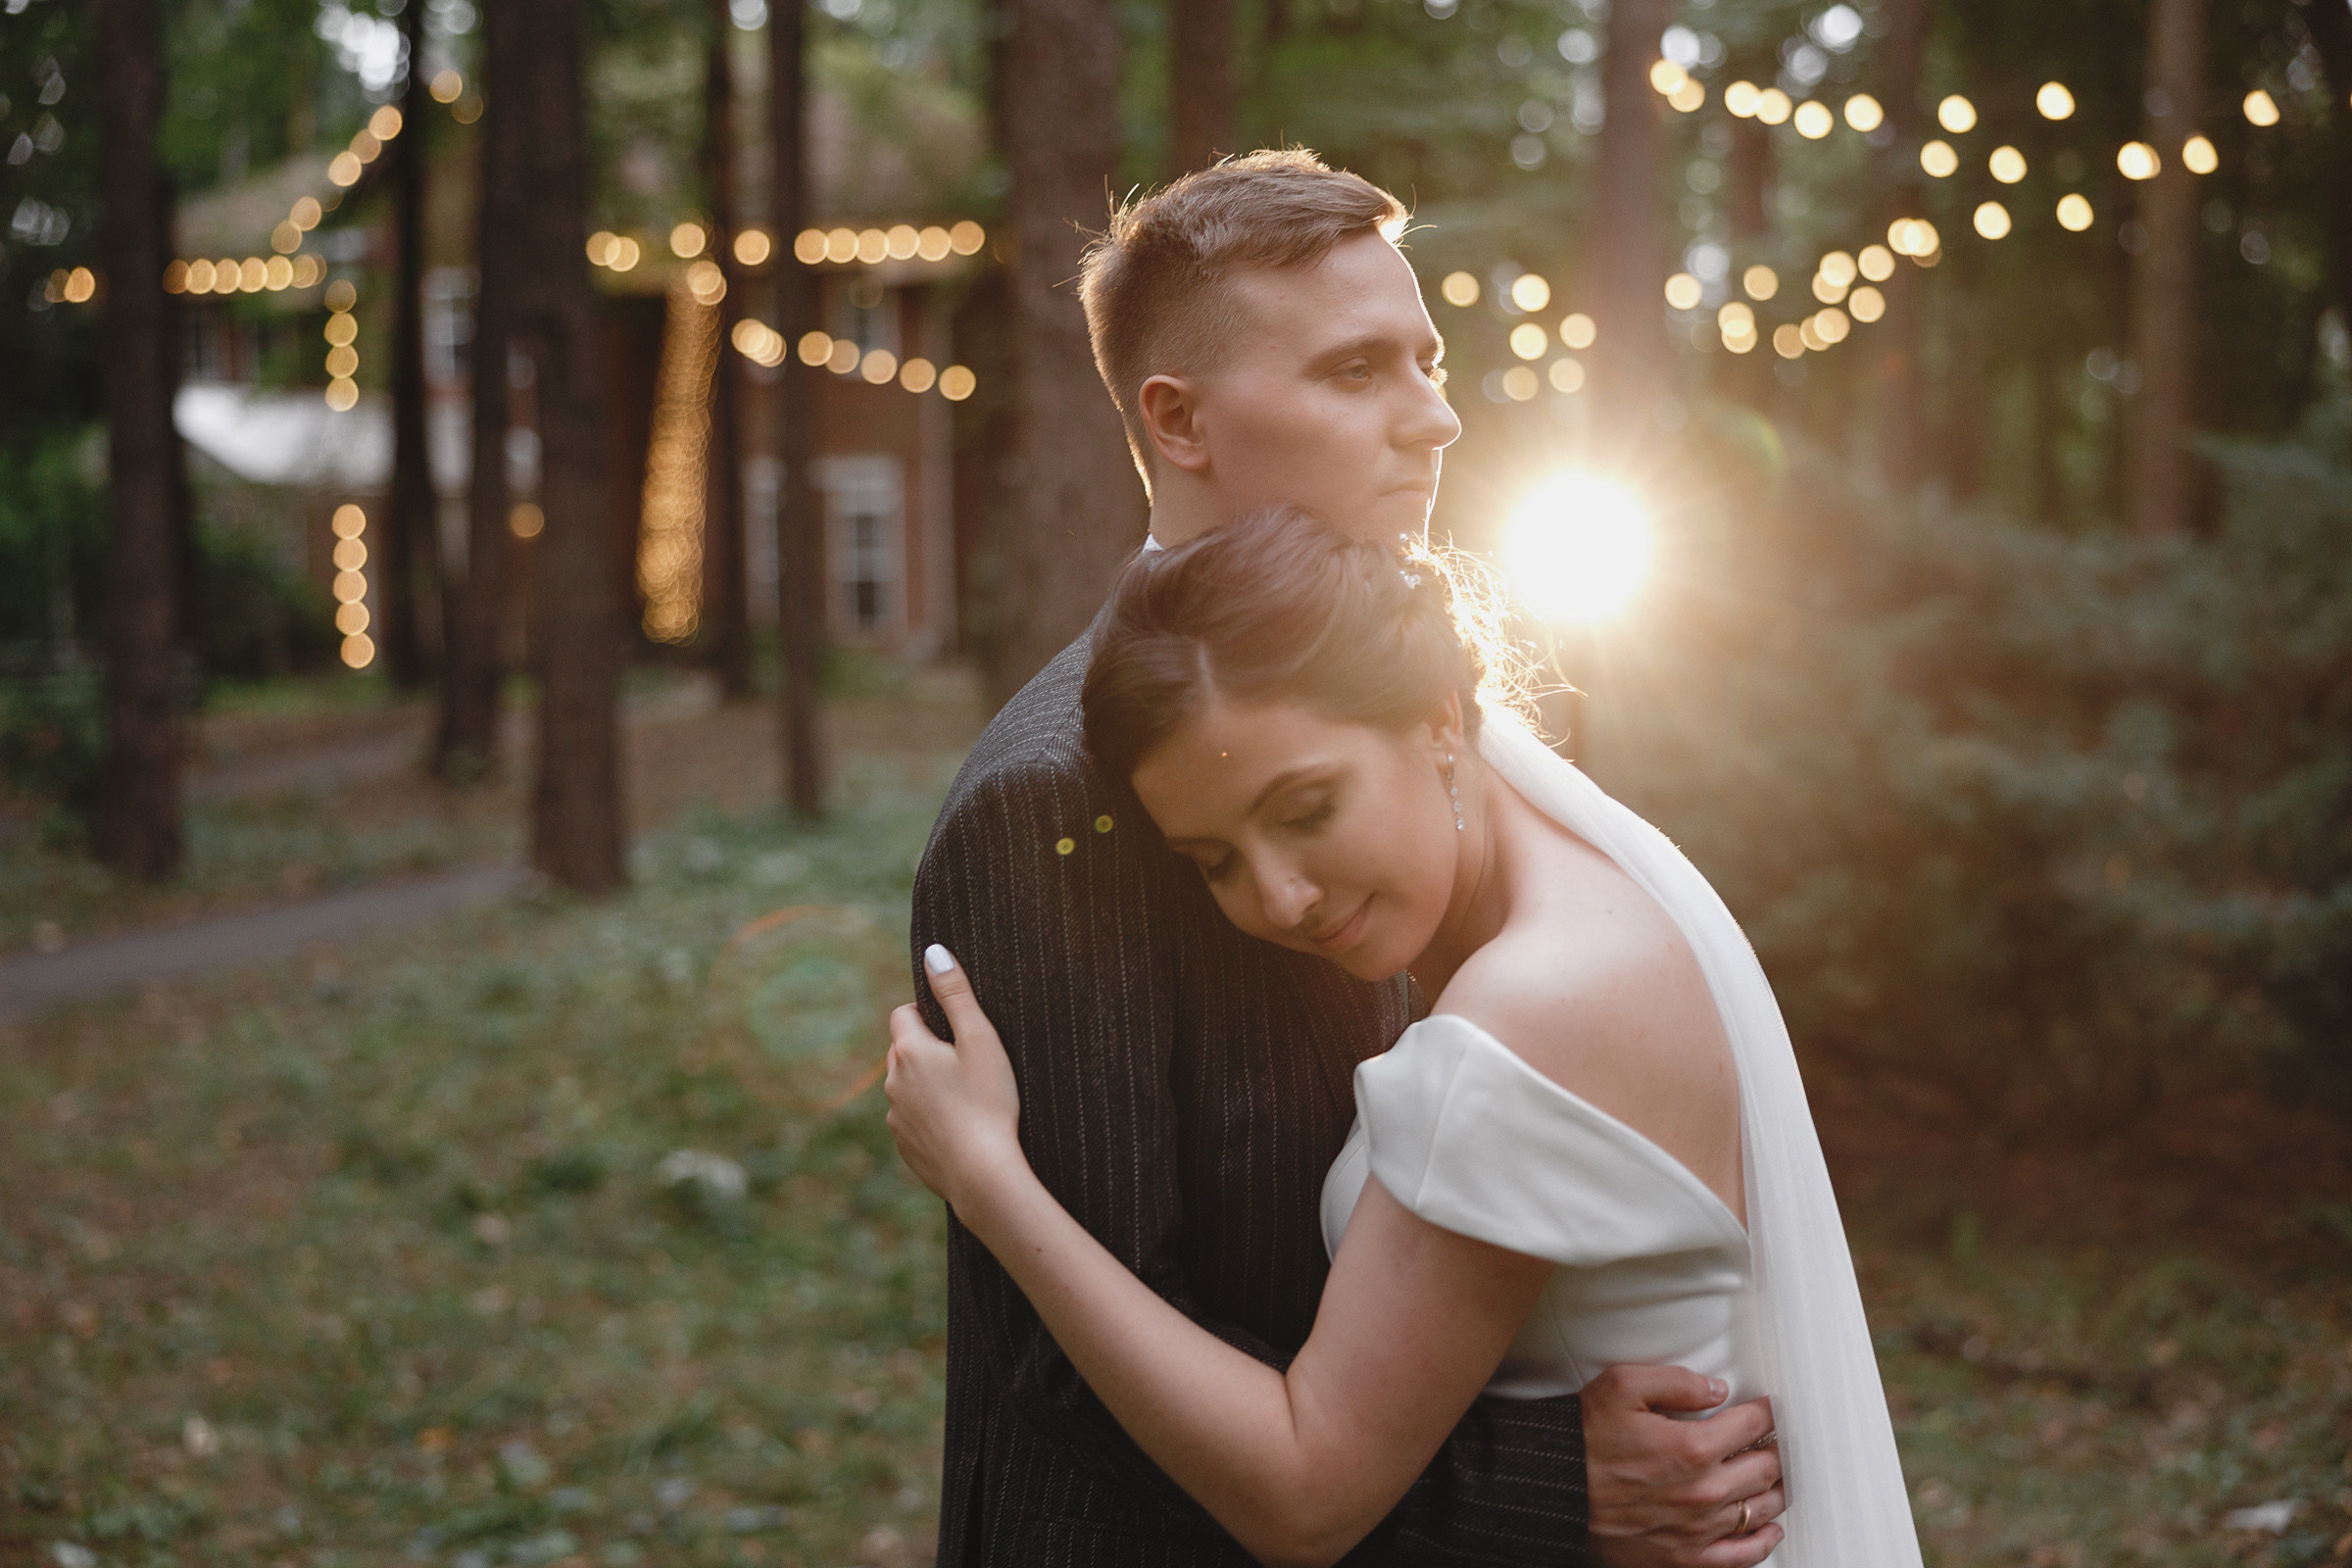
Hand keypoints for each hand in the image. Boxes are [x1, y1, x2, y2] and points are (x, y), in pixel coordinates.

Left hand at [885, 945, 1025, 1218]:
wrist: (983, 1174)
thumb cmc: (989, 1102)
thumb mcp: (981, 1040)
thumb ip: (956, 994)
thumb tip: (933, 952)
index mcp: (909, 1051)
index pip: (904, 1014)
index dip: (930, 1016)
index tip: (958, 1031)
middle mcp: (893, 1082)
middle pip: (904, 1051)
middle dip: (929, 1050)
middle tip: (969, 1064)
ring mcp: (896, 1118)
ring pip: (908, 1087)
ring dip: (929, 1086)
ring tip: (969, 1099)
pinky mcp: (905, 1147)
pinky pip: (914, 1121)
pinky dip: (931, 1118)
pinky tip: (962, 1128)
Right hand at [1584, 1365, 1785, 1567]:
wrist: (1553, 1491)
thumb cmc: (1584, 1438)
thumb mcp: (1623, 1386)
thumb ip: (1677, 1382)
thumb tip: (1716, 1389)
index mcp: (1693, 1446)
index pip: (1753, 1424)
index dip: (1768, 1413)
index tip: (1770, 1409)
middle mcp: (1704, 1491)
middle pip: (1766, 1467)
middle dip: (1776, 1449)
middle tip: (1775, 1439)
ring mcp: (1698, 1529)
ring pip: (1760, 1509)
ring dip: (1775, 1490)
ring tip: (1776, 1477)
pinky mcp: (1686, 1558)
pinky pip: (1742, 1555)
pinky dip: (1763, 1541)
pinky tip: (1770, 1529)